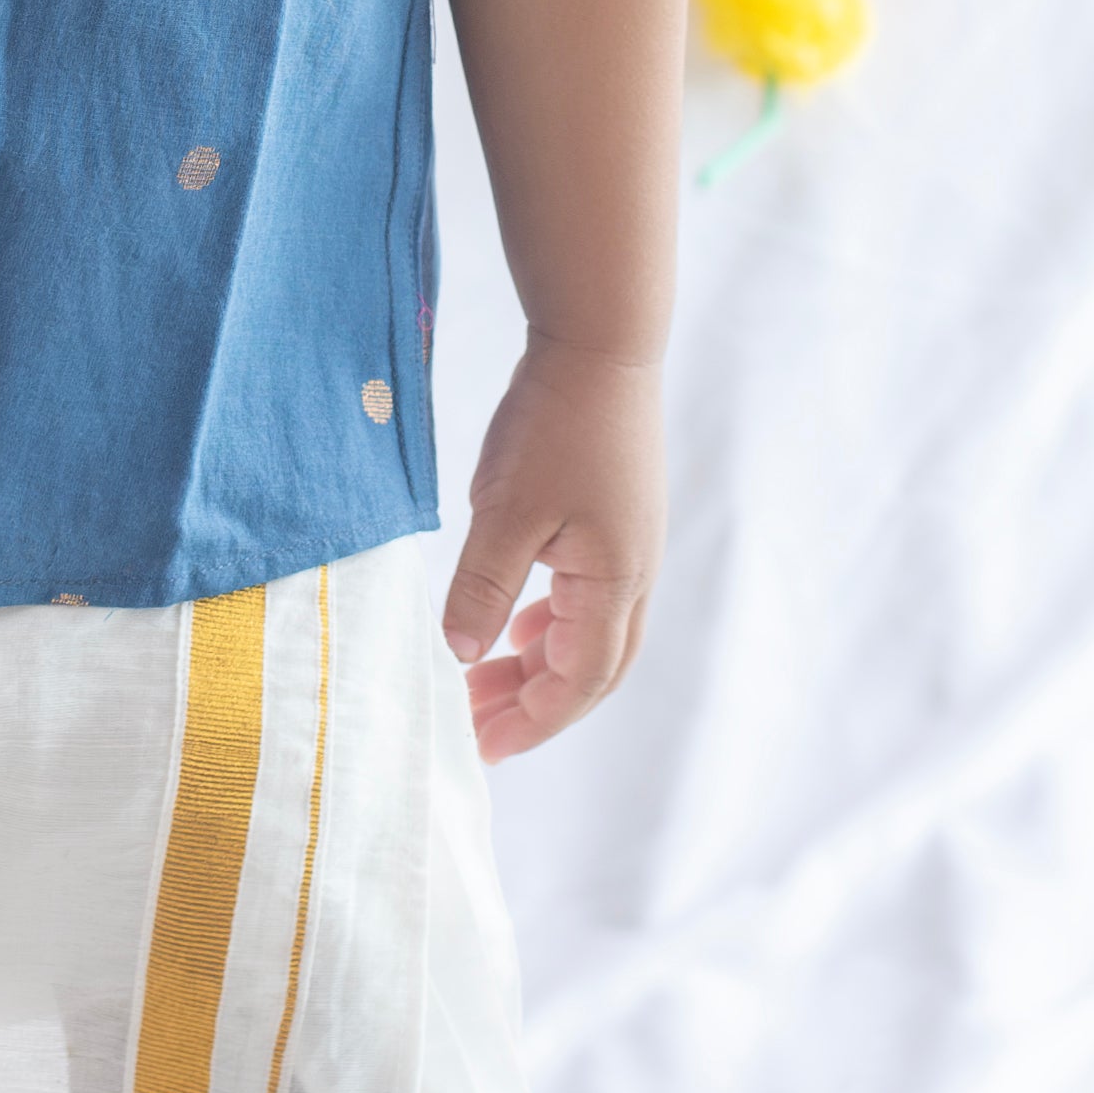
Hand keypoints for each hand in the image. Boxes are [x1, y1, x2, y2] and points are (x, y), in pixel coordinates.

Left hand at [439, 339, 665, 763]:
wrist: (600, 344)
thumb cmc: (555, 424)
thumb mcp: (505, 512)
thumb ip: (483, 590)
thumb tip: (460, 656)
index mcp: (614, 582)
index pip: (577, 683)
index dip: (530, 723)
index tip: (480, 748)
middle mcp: (633, 576)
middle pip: (592, 673)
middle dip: (534, 708)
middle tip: (475, 729)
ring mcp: (630, 549)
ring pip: (589, 637)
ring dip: (537, 668)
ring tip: (481, 685)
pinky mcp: (616, 524)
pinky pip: (587, 600)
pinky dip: (548, 628)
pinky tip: (513, 628)